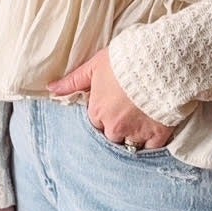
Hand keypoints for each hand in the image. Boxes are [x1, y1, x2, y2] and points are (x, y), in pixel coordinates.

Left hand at [46, 45, 175, 149]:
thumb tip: (52, 88)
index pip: (95, 123)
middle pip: (111, 137)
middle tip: (128, 114)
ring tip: (142, 122)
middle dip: (117, 128)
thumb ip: (73, 81)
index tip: (112, 107)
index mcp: (98, 112)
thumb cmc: (125, 61)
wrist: (159, 63)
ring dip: (133, 137)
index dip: (103, 115)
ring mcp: (137, 133)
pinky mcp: (158, 135)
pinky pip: (151, 149)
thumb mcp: (95, 66)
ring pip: (130, 145)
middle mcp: (115, 127)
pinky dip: (151, 144)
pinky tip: (154, 132)